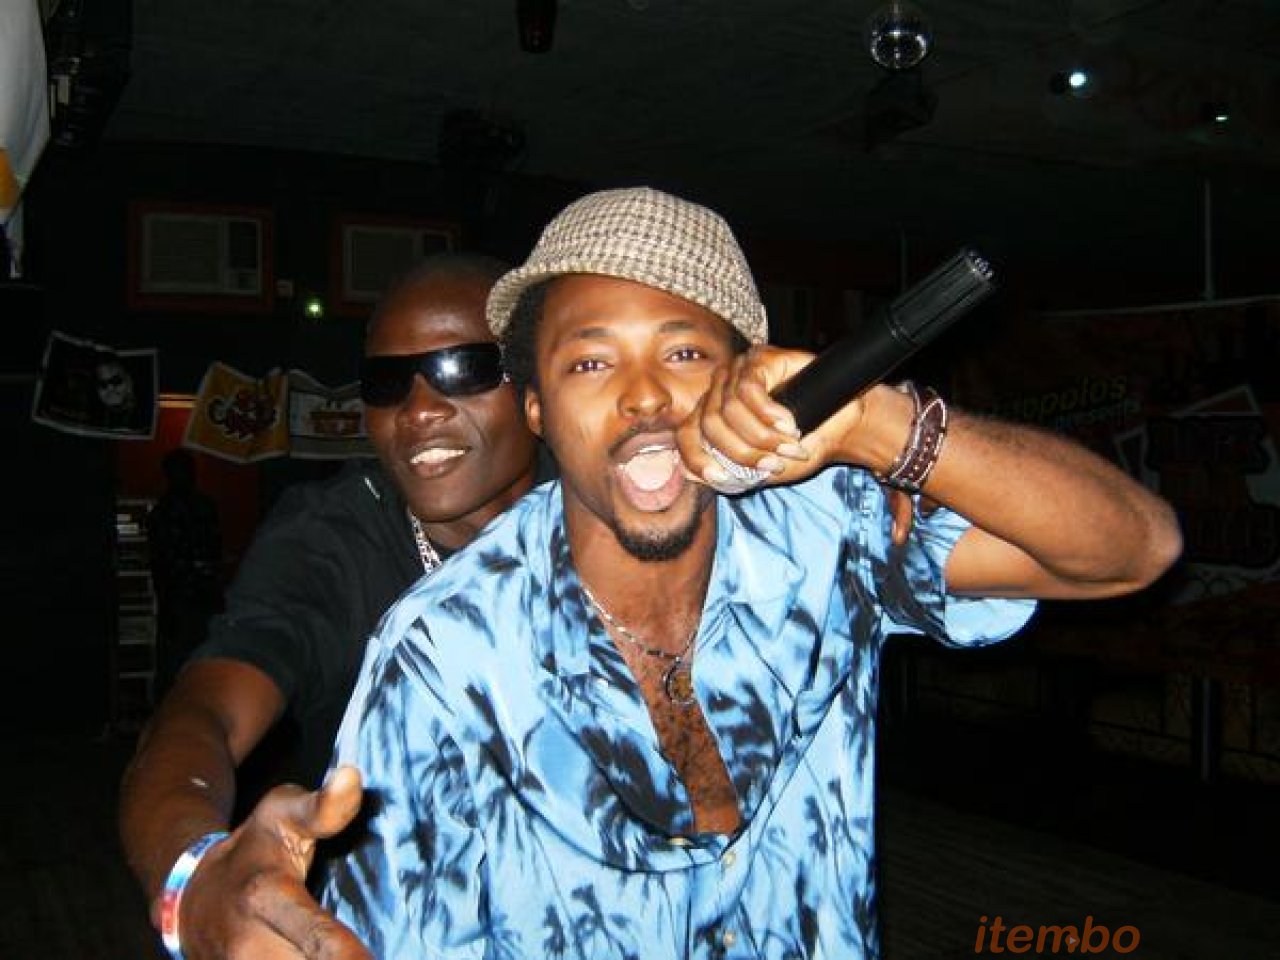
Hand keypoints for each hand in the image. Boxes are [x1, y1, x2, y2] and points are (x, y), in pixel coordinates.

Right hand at [171, 767, 371, 959]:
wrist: (191, 898)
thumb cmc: (252, 850)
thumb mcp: (282, 815)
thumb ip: (322, 806)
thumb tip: (352, 777)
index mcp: (267, 897)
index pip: (318, 937)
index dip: (349, 957)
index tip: (373, 959)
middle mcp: (250, 947)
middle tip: (393, 949)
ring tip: (360, 951)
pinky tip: (337, 956)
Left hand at [679, 345, 837, 491]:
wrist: (840, 426)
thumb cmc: (800, 447)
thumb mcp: (761, 470)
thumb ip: (729, 473)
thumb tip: (691, 475)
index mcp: (711, 416)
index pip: (686, 435)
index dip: (697, 458)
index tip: (720, 478)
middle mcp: (718, 391)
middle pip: (710, 425)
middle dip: (742, 453)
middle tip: (774, 466)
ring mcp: (736, 372)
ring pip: (730, 410)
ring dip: (763, 437)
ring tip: (790, 447)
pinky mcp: (758, 358)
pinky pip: (750, 390)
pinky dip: (769, 414)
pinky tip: (790, 422)